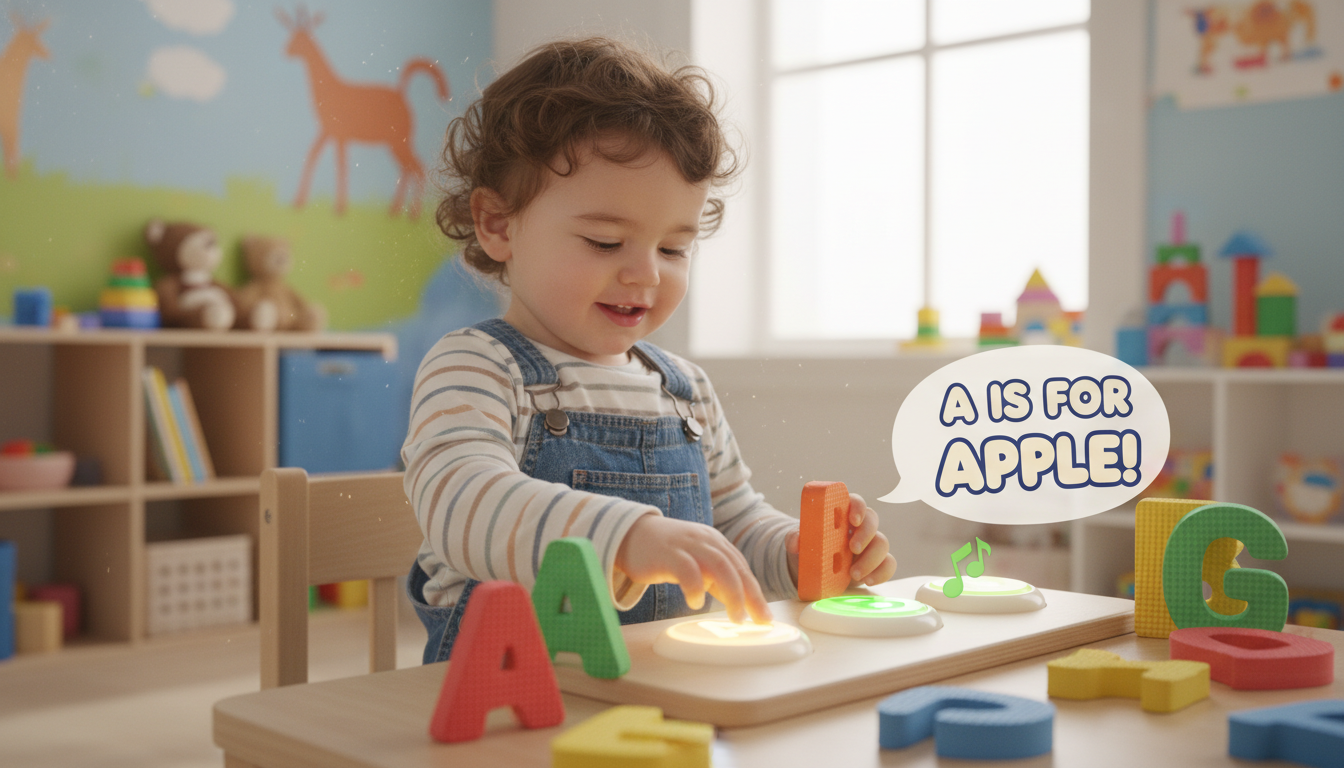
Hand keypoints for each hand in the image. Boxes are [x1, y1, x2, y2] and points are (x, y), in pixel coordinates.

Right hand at [615, 514, 772, 624]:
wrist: (630, 534)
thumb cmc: (665, 553)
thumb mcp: (696, 562)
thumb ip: (714, 579)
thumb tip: (736, 603)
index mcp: (715, 542)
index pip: (741, 568)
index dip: (755, 592)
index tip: (765, 616)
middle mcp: (706, 541)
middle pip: (735, 567)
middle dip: (750, 595)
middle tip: (756, 620)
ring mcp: (688, 545)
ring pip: (719, 566)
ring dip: (732, 593)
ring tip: (735, 617)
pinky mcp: (668, 554)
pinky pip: (688, 570)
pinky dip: (696, 588)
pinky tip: (696, 603)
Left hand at [785, 492, 897, 587]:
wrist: (813, 571)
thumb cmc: (809, 549)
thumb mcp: (799, 543)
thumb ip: (795, 538)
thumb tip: (795, 542)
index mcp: (843, 514)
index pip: (855, 502)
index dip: (858, 508)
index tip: (853, 520)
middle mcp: (860, 527)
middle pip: (872, 521)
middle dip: (865, 534)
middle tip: (853, 549)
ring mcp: (870, 545)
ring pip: (882, 543)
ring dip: (870, 559)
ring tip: (853, 575)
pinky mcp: (876, 563)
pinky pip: (888, 564)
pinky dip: (881, 573)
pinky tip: (868, 581)